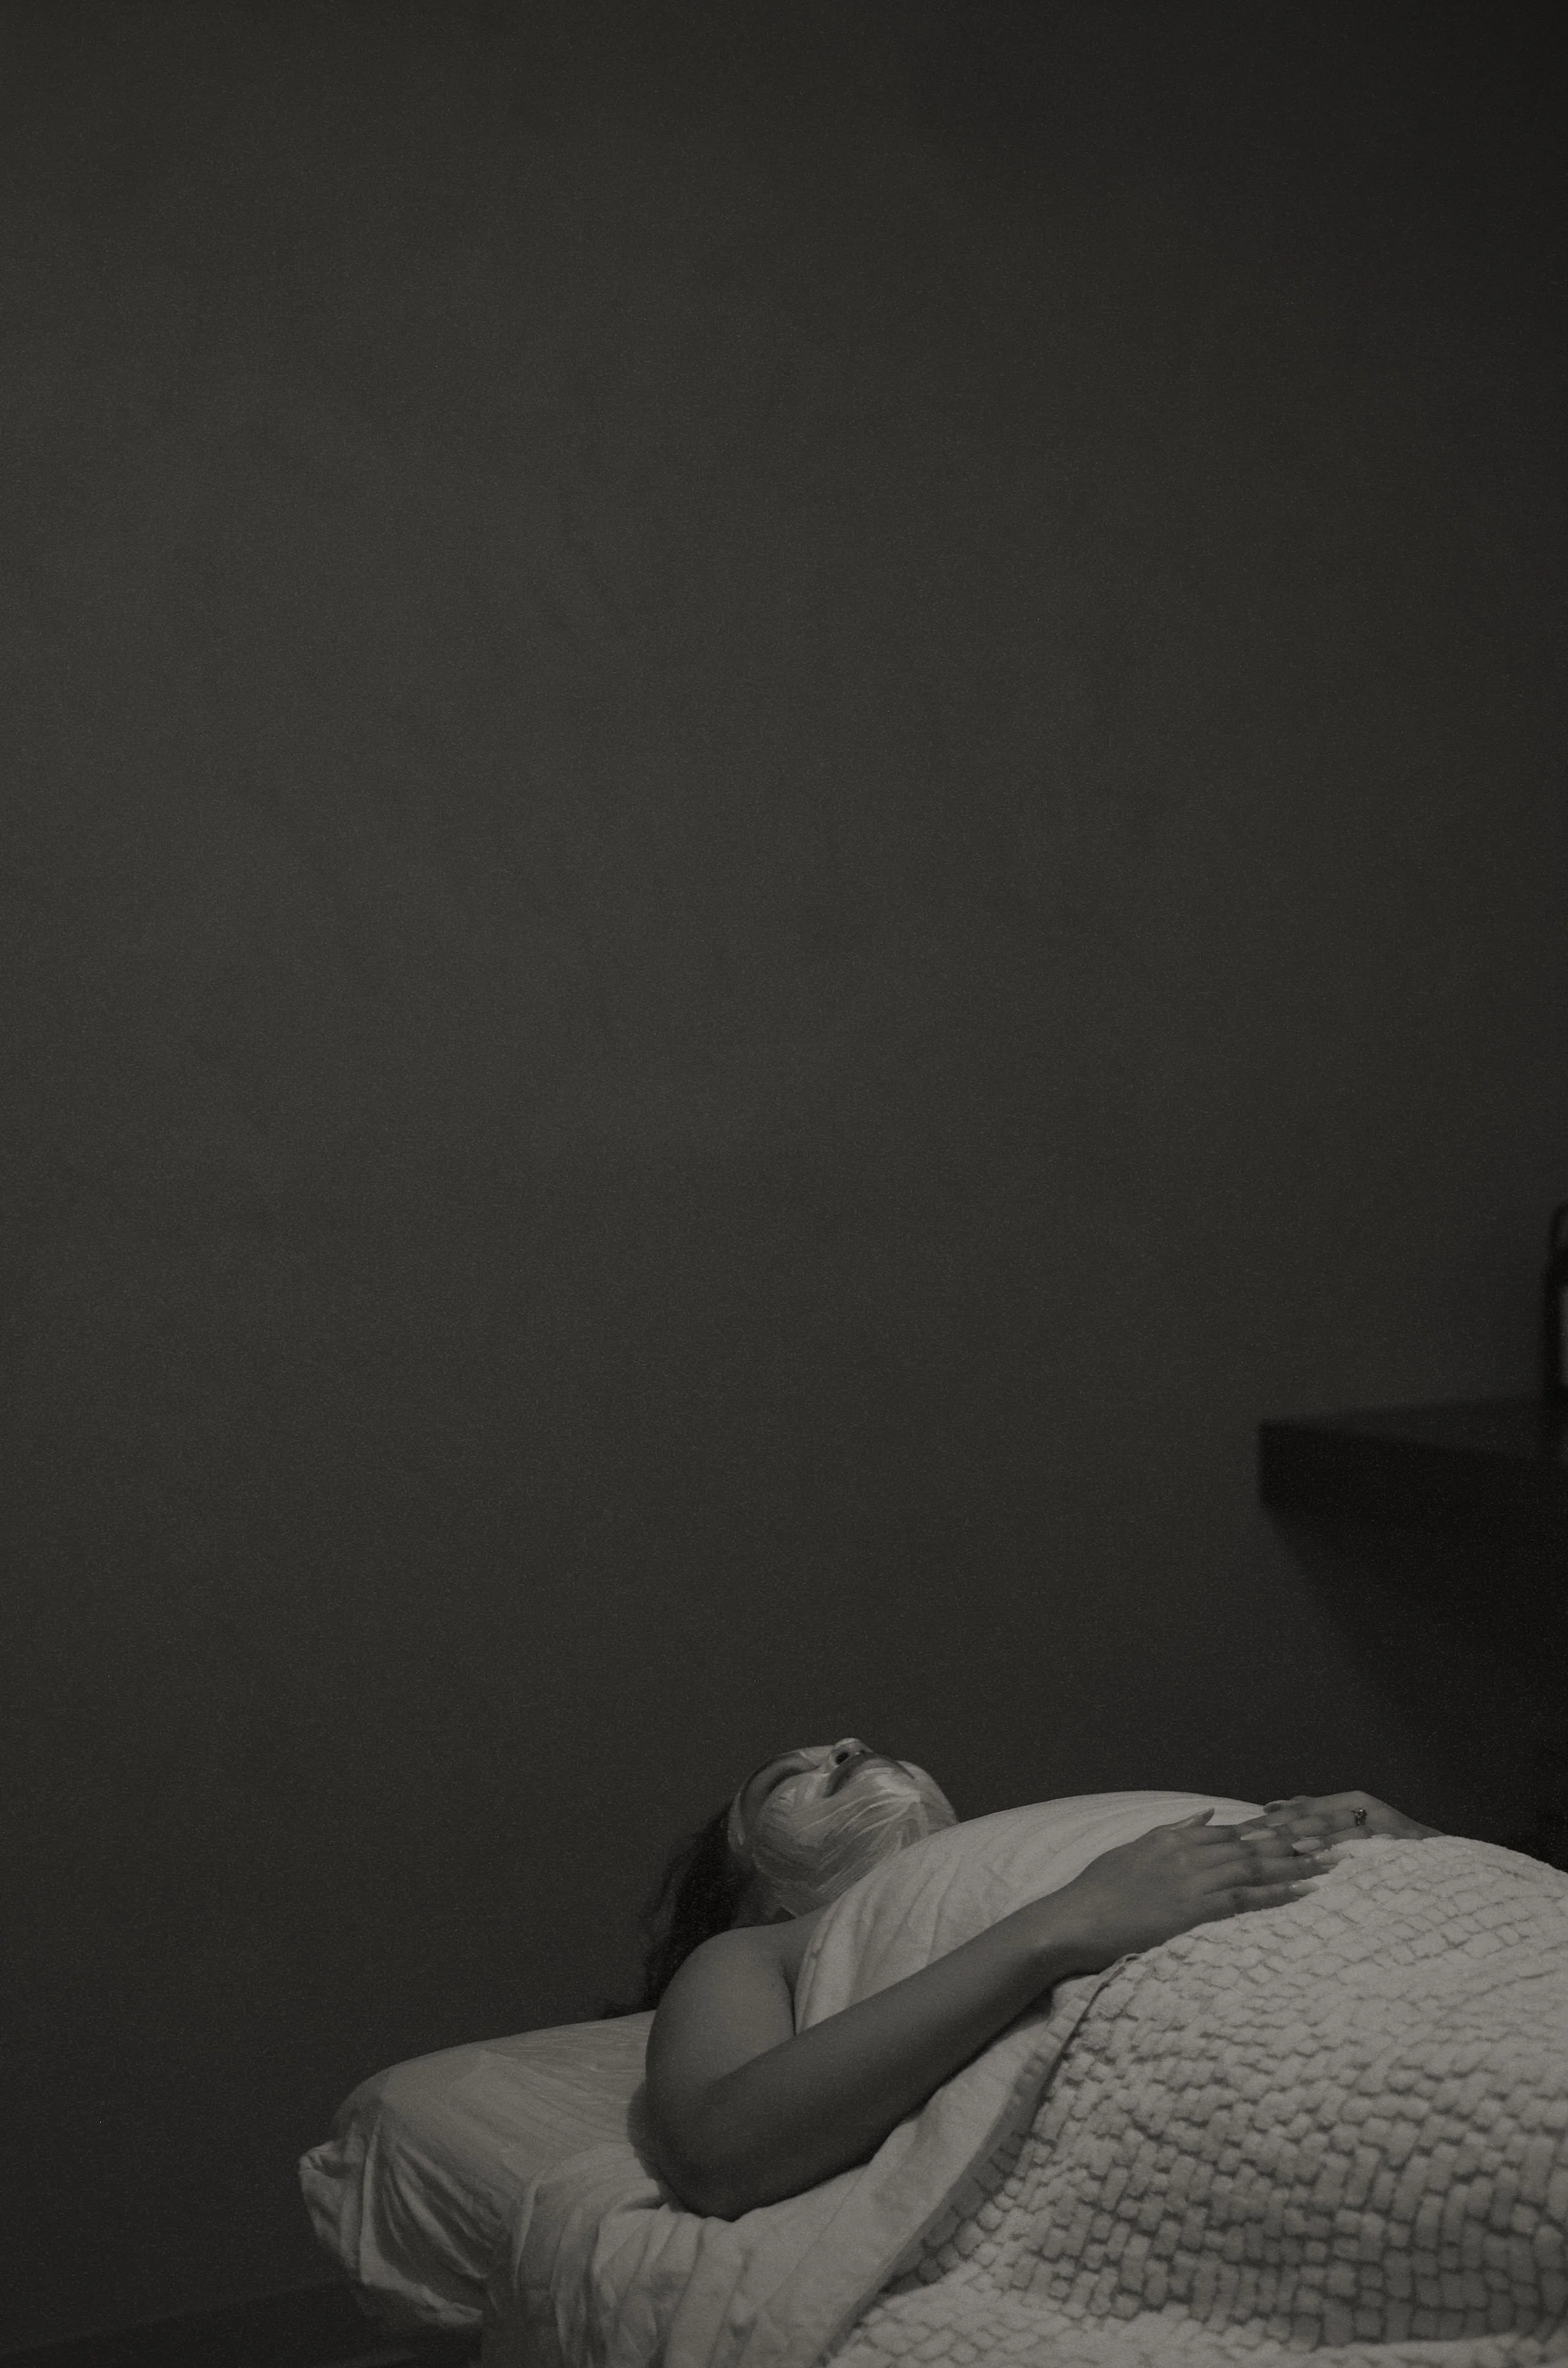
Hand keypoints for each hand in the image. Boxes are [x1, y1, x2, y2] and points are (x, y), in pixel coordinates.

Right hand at [1050, 1809, 1325, 1971]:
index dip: (1272, 1827)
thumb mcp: (1133, 1849)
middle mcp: (1187, 1853)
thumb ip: (1173, 1830)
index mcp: (1173, 1838)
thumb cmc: (1098, 1890)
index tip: (1306, 1823)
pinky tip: (1301, 1892)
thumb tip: (1206, 1814)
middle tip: (1333, 1837)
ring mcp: (1191, 1880)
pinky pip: (1242, 1899)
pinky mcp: (1192, 1911)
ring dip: (1295, 1864)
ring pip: (1254, 1867)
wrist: (1074, 1921)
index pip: (1234, 1830)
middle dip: (1295, 1840)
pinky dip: (1274, 1894)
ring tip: (1330, 1862)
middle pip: (1253, 1844)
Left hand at [1234, 1791, 1440, 1848]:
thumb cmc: (1395, 1851)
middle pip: (1311, 1816)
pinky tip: (1317, 1854)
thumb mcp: (1352, 1832)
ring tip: (1271, 1845)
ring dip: (1302, 1835)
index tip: (1233, 1835)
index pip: (1299, 1813)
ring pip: (1335, 1827)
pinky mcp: (1400, 1839)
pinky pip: (1364, 1842)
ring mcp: (1383, 1822)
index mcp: (1349, 1803)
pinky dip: (1339, 1847)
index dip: (1266, 1824)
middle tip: (1243, 1841)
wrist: (1450, 1867)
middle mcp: (1363, 1807)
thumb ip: (1315, 1816)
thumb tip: (1271, 1807)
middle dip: (1275, 1829)